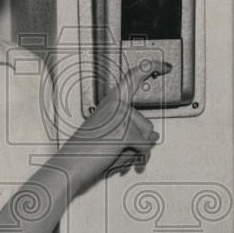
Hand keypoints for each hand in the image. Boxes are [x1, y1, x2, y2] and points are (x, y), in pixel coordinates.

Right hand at [62, 60, 168, 193]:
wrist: (68, 166)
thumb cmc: (83, 153)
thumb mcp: (112, 139)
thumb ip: (134, 134)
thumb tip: (154, 136)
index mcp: (109, 102)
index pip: (133, 77)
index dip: (152, 67)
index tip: (165, 66)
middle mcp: (114, 105)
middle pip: (146, 122)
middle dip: (138, 142)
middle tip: (117, 151)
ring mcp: (119, 118)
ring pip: (147, 136)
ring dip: (136, 151)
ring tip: (116, 155)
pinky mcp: (124, 133)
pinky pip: (144, 148)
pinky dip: (137, 158)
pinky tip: (124, 162)